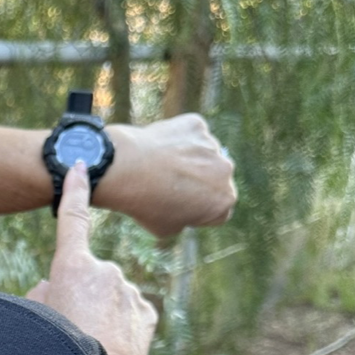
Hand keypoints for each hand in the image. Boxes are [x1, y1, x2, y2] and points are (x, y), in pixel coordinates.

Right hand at [26, 161, 157, 354]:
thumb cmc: (61, 352)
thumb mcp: (37, 319)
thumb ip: (41, 293)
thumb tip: (50, 286)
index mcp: (73, 267)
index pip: (72, 219)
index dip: (74, 190)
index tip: (79, 166)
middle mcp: (106, 271)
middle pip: (84, 274)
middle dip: (76, 292)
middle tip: (68, 325)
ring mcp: (130, 291)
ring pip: (108, 293)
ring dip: (99, 309)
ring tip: (91, 340)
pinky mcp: (147, 311)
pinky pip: (127, 309)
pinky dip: (119, 322)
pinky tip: (111, 344)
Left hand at [95, 113, 236, 237]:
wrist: (128, 171)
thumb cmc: (147, 205)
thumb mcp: (166, 229)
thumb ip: (184, 219)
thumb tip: (183, 208)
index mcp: (224, 201)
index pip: (217, 211)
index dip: (197, 213)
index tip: (177, 211)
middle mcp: (226, 171)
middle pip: (214, 180)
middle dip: (197, 184)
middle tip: (166, 188)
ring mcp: (213, 145)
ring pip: (202, 156)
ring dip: (187, 161)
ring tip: (158, 169)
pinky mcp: (196, 125)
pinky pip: (189, 135)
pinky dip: (177, 141)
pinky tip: (158, 150)